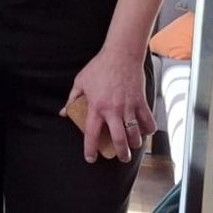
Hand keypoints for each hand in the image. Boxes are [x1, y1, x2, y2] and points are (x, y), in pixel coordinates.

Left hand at [66, 47, 154, 163]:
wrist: (121, 54)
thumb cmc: (100, 67)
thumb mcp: (80, 82)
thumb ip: (72, 99)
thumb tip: (64, 112)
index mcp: (96, 107)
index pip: (92, 134)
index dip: (90, 149)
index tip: (91, 158)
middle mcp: (113, 110)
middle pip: (119, 140)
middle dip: (121, 154)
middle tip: (121, 157)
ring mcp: (129, 107)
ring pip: (135, 134)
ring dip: (135, 144)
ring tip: (132, 146)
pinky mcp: (141, 102)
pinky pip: (148, 121)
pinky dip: (148, 129)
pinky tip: (145, 131)